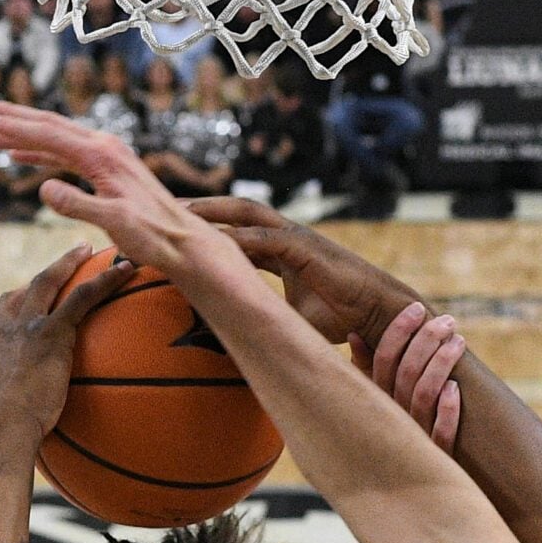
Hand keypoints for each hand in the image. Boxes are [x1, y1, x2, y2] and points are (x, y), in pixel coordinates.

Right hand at [0, 100, 206, 277]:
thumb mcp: (114, 222)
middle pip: (47, 124)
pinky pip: (65, 154)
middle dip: (9, 117)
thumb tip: (43, 189)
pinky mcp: (107, 169)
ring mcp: (106, 156)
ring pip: (54, 138)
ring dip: (20, 136)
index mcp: (100, 155)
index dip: (11, 125)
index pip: (47, 133)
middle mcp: (102, 147)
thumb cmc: (153, 235)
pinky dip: (39, 153)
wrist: (182, 241)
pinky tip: (20, 157)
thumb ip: (78, 205)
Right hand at [0, 243, 135, 450]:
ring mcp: (27, 329)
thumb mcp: (5, 425)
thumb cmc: (6, 440)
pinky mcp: (51, 333)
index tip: (29, 300)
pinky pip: (81, 298)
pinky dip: (104, 281)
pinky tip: (125, 272)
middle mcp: (6, 333)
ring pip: (47, 283)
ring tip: (89, 250)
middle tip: (65, 261)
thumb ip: (20, 418)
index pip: (4, 321)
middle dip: (45, 274)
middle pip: (23, 293)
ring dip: (68, 262)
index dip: (17, 307)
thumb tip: (32, 438)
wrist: (3, 430)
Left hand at [184, 195, 415, 346]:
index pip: (236, 232)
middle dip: (201, 206)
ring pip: (247, 215)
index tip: (174, 229)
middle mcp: (285, 237)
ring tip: (178, 214)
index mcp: (280, 250)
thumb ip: (264, 316)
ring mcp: (296, 238)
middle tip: (163, 207)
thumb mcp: (292, 318)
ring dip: (212, 211)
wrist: (378, 314)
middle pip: (235, 212)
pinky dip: (239, 240)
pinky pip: (266, 240)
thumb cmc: (342, 318)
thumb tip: (238, 336)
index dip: (206, 229)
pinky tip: (212, 242)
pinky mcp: (307, 248)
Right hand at [351, 300, 465, 451]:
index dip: (398, 331)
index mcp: (374, 401)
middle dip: (426, 341)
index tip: (416, 308)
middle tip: (447, 321)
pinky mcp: (436, 459)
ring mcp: (413, 440)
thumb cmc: (392, 433)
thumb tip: (355, 334)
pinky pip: (441, 435)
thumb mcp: (375, 402)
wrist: (411, 486)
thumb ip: (364, 371)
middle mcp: (390, 419)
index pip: (381, 360)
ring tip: (459, 341)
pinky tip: (456, 389)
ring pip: (424, 396)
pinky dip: (448, 411)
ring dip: (442, 364)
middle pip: (406, 373)